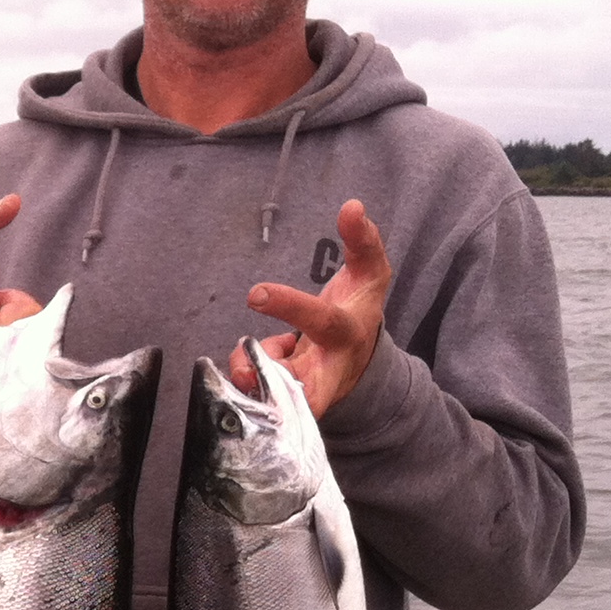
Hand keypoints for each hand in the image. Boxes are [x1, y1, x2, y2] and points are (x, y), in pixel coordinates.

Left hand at [233, 199, 390, 414]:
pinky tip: (257, 365)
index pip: (321, 320)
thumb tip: (352, 206)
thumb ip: (362, 240)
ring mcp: (308, 391)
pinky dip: (245, 374)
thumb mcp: (370, 273)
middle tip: (240, 371)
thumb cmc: (358, 308)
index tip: (254, 293)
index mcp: (348, 332)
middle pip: (301, 383)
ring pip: (269, 395)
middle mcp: (329, 369)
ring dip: (245, 376)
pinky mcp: (288, 403)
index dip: (289, 307)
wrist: (358, 359)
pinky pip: (255, 394)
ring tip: (244, 362)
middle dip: (269, 381)